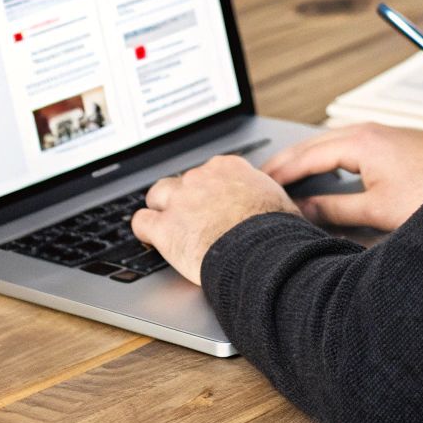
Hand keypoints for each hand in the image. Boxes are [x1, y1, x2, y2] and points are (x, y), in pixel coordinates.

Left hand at [130, 154, 300, 284]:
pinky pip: (141, 222)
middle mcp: (201, 178)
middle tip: (191, 218)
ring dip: (161, 209)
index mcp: (228, 168)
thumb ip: (267, 197)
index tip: (211, 203)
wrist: (262, 254)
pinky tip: (151, 238)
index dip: (208, 190)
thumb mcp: (280, 203)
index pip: (208, 171)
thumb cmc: (277, 234)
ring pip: (157, 196)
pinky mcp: (165, 228)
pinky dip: (145, 231)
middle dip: (183, 198)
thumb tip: (279, 205)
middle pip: (181, 181)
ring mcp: (180, 201)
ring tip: (169, 226)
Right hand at [259, 123, 422, 230]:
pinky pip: (341, 145)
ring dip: (303, 160)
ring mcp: (375, 134)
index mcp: (356, 143)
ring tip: (284, 178)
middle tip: (258, 180)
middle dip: (283, 163)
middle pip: (309, 145)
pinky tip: (323, 172)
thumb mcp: (379, 209)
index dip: (278, 174)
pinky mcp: (387, 141)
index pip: (303, 157)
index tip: (257, 186)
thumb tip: (306, 211)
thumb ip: (337, 210)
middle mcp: (363, 132)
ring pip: (325, 144)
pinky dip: (322, 158)